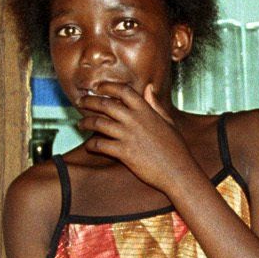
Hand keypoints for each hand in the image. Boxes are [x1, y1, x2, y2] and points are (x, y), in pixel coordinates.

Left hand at [76, 81, 191, 192]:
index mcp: (146, 111)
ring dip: (86, 122)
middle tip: (80, 101)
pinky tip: (88, 145)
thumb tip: (149, 88)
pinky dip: (91, 144)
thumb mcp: (168, 121)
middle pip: (105, 104)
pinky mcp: (123, 153)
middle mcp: (135, 120)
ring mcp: (128, 136)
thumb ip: (155, 104)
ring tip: (80, 123)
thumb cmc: (175, 148)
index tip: (98, 87)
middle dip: (89, 101)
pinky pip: (100, 145)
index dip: (108, 86)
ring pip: (98, 123)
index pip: (123, 90)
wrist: (178, 171)